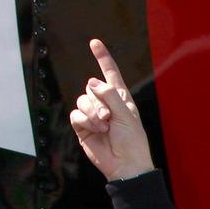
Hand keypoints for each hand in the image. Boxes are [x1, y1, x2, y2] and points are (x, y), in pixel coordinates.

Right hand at [69, 39, 154, 181]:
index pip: (111, 74)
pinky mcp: (83, 127)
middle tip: (109, 117)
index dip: (103, 58)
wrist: (125, 165)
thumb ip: (110, 96)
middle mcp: (106, 104)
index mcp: (120, 98)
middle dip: (99, 101)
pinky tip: (96, 130)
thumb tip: (92, 82)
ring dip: (93, 112)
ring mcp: (93, 115)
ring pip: (82, 100)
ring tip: (104, 126)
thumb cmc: (133, 142)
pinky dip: (85, 120)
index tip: (95, 43)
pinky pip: (76, 114)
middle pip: (91, 87)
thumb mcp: (127, 116)